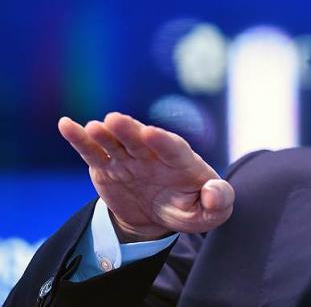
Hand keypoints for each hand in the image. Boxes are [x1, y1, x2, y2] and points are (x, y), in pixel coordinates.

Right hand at [58, 112, 233, 242]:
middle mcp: (154, 154)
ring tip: (94, 127)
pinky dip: (79, 138)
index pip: (173, 149)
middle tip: (115, 120)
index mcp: (182, 162)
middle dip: (129, 130)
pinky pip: (92, 151)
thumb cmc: (190, 208)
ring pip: (115, 142)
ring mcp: (129, 158)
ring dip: (104, 134)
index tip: (151, 133)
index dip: (163, 141)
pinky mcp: (107, 166)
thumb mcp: (210, 212)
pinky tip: (66, 125)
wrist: (160, 216)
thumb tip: (213, 192)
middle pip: (140, 139)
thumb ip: (219, 201)